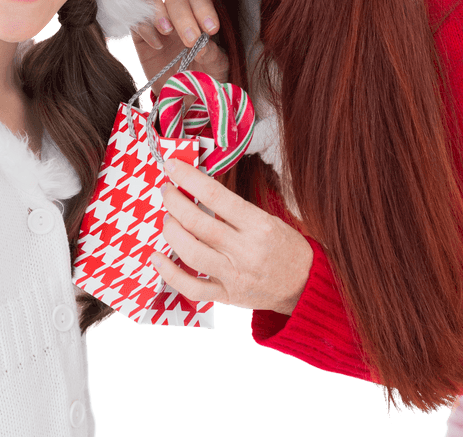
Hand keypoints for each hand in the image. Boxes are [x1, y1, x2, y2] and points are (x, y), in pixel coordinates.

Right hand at [131, 0, 228, 94]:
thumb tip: (202, 45)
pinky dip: (145, 28)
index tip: (211, 30)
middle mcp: (178, 15)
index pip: (199, 0)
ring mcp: (157, 22)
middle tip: (191, 40)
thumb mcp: (215, 66)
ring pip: (152, 0)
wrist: (182, 93)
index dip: (204, 10)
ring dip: (159, 12)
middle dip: (183, 17)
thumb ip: (212, 53)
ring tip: (167, 31)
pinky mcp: (140, 35)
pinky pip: (136, 21)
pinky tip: (156, 45)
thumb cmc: (204, 74)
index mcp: (200, 16)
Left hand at [150, 156, 312, 315]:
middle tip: (167, 190)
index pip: (216, 195)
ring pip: (191, 253)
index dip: (189, 178)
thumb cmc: (285, 247)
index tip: (173, 166)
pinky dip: (169, 273)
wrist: (305, 285)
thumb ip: (235, 209)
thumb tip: (198, 189)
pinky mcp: (227, 296)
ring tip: (168, 219)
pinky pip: (192, 287)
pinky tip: (157, 257)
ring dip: (171, 232)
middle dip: (174, 202)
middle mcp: (246, 251)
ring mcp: (235, 276)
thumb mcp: (268, 219)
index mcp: (258, 225)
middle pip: (198, 223)